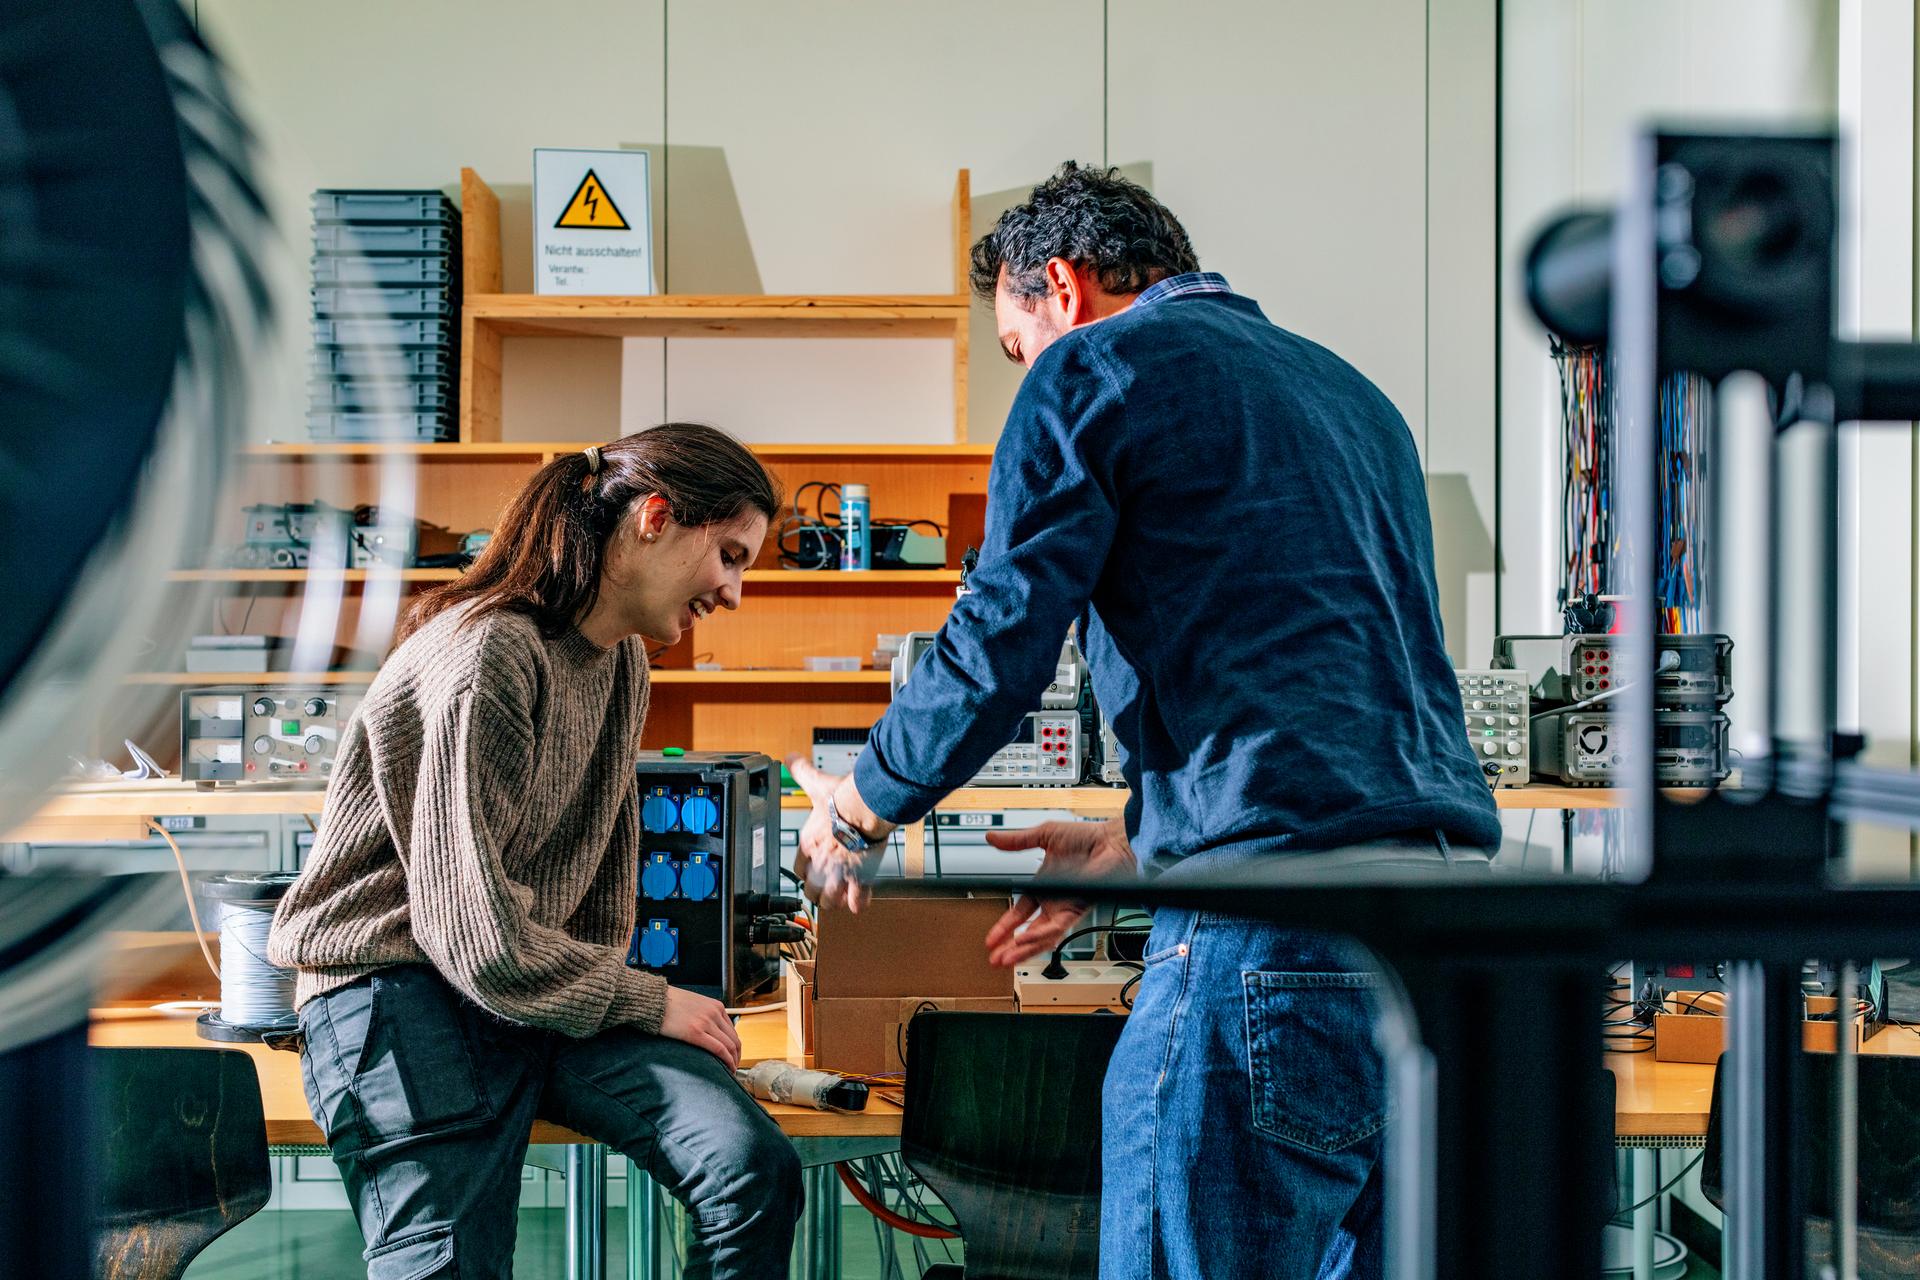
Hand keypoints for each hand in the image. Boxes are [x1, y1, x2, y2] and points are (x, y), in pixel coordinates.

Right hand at [658, 986, 741, 1069]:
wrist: (653, 1000)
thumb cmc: (669, 1003)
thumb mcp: (695, 1005)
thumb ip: (705, 1015)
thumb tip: (709, 1031)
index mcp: (716, 1006)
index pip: (733, 1030)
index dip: (735, 1046)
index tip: (733, 1056)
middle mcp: (714, 1012)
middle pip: (734, 1039)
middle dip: (736, 1056)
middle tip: (734, 1067)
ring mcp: (706, 1022)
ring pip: (729, 1045)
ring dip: (733, 1060)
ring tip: (730, 1071)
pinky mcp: (696, 1032)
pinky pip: (719, 1049)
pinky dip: (727, 1061)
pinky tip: (727, 1069)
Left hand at [788, 758, 890, 914]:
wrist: (865, 806)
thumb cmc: (842, 797)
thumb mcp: (817, 785)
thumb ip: (802, 772)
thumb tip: (791, 757)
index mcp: (808, 845)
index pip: (799, 870)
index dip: (807, 872)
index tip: (814, 869)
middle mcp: (820, 863)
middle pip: (811, 891)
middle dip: (819, 891)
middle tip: (829, 886)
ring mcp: (839, 873)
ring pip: (830, 902)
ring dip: (836, 900)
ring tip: (843, 895)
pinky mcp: (859, 878)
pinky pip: (856, 901)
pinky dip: (857, 903)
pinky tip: (859, 899)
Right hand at [983, 818, 1137, 967]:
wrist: (1110, 841)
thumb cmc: (1087, 838)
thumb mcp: (1043, 836)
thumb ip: (1016, 841)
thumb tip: (993, 838)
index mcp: (1044, 889)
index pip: (1020, 914)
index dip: (1005, 927)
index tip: (991, 938)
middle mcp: (1054, 903)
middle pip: (1028, 932)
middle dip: (1010, 947)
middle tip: (994, 958)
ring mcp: (1065, 909)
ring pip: (1041, 937)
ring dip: (1022, 949)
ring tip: (1005, 959)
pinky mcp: (1076, 910)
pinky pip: (1056, 928)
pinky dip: (1039, 935)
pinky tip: (1024, 939)